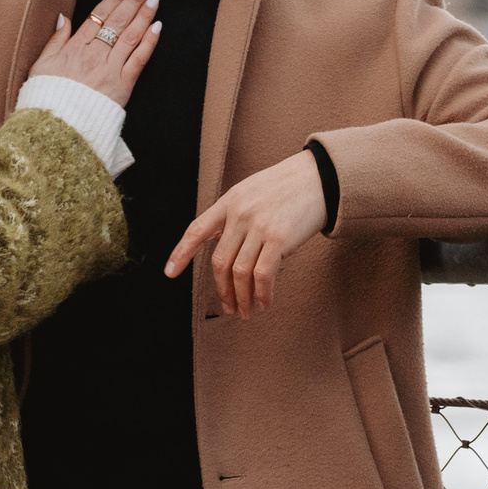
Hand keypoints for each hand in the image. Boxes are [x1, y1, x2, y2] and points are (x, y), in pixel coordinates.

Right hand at [26, 0, 161, 107]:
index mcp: (74, 48)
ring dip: (144, 14)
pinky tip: (157, 27)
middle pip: (118, 20)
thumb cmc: (46, 98)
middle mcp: (94, 54)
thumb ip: (55, 40)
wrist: (56, 129)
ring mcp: (110, 69)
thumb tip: (62, 16)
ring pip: (131, 36)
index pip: (99, 15)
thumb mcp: (41, 66)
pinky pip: (139, 60)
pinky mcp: (122, 86)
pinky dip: (149, 42)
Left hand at [163, 151, 328, 318]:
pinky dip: (262, 294)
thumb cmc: (285, 187)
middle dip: (222, 290)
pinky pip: (263, 275)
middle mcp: (240, 214)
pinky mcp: (279, 238)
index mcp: (228, 202)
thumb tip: (225, 248)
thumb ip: (234, 216)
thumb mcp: (250, 192)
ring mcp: (259, 226)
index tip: (169, 272)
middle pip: (220, 261)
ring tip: (247, 311)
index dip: (181, 252)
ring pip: (240, 273)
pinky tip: (264, 303)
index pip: (197, 229)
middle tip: (228, 307)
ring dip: (242, 298)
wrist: (318, 177)